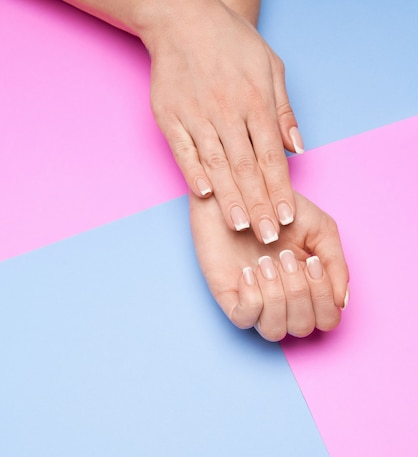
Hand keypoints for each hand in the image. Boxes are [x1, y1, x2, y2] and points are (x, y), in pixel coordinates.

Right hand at [143, 0, 302, 243]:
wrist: (183, 17)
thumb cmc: (231, 44)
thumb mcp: (269, 67)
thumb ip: (283, 111)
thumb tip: (298, 149)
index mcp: (255, 101)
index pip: (271, 156)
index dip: (280, 189)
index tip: (286, 217)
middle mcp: (227, 111)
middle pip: (246, 168)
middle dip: (258, 205)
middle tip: (266, 236)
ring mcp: (196, 115)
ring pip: (216, 165)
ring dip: (229, 198)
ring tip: (240, 225)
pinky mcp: (170, 117)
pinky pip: (183, 152)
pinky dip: (193, 174)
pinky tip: (204, 196)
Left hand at [190, 190, 348, 341]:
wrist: (236, 191)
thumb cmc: (277, 209)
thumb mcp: (319, 228)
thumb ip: (336, 263)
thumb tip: (342, 300)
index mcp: (310, 288)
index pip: (328, 318)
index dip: (323, 296)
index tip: (311, 261)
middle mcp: (285, 302)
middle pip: (303, 327)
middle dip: (298, 291)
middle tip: (284, 256)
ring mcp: (257, 303)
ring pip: (275, 331)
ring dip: (275, 296)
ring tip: (264, 263)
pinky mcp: (229, 299)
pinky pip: (245, 320)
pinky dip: (251, 297)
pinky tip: (247, 272)